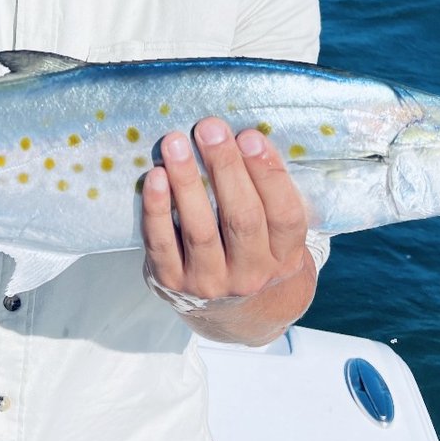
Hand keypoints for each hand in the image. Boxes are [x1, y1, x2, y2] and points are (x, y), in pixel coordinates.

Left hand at [140, 119, 315, 343]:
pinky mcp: (171, 281)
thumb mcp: (278, 234)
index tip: (250, 136)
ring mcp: (209, 282)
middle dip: (225, 168)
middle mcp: (251, 274)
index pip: (284, 215)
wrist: (231, 312)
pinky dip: (156, 208)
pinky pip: (162, 242)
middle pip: (241, 218)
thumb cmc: (254, 250)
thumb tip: (246, 137)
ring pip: (200, 229)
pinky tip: (155, 176)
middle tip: (210, 128)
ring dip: (187, 181)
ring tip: (176, 143)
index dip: (268, 175)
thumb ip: (269, 194)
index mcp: (284, 256)